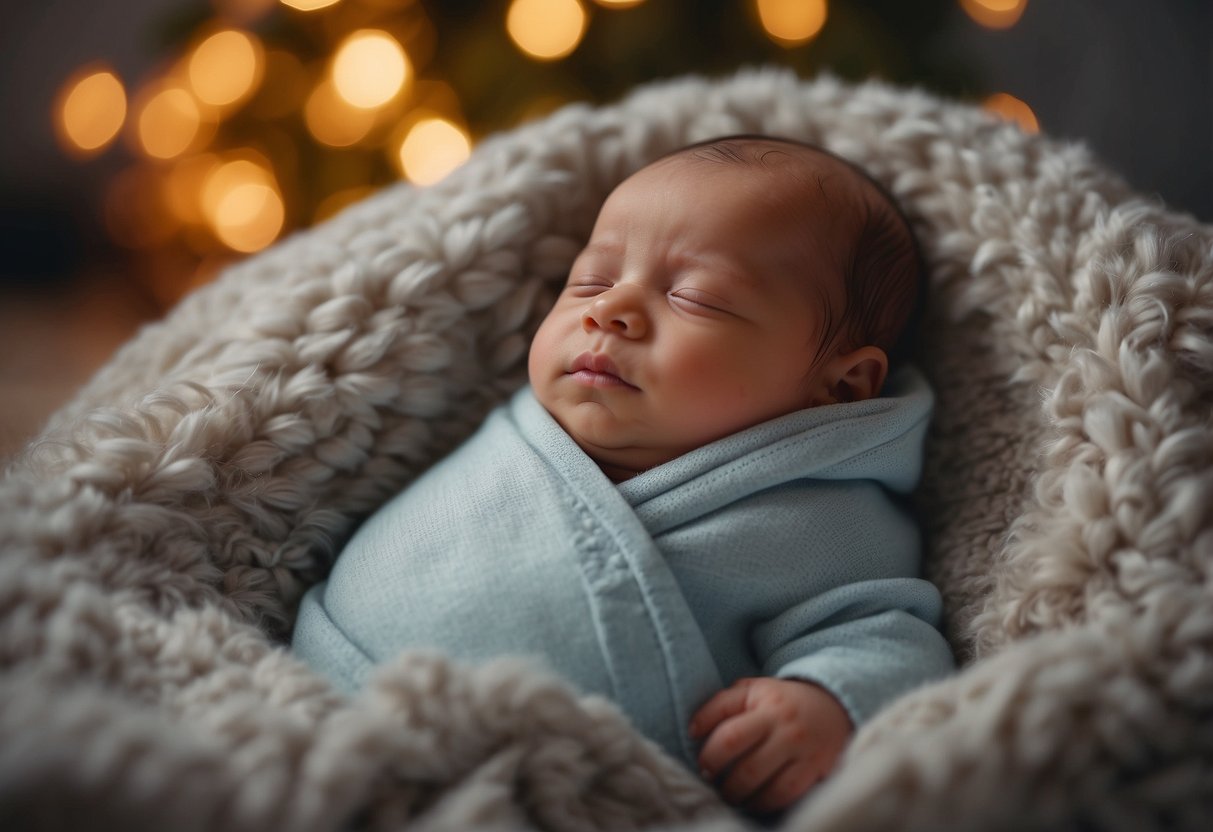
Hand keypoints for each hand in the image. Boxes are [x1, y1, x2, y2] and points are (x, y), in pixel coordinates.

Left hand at [689, 677, 852, 812]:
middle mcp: (786, 726)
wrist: (834, 704)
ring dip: (739, 795)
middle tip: (711, 779)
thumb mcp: (752, 690)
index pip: (729, 734)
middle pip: (743, 763)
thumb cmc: (780, 700)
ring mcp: (803, 750)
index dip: (708, 753)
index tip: (701, 760)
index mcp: (765, 703)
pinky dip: (764, 803)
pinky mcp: (816, 769)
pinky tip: (753, 800)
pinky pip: (784, 795)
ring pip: (763, 784)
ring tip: (730, 794)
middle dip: (719, 777)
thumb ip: (721, 705)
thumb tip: (693, 731)